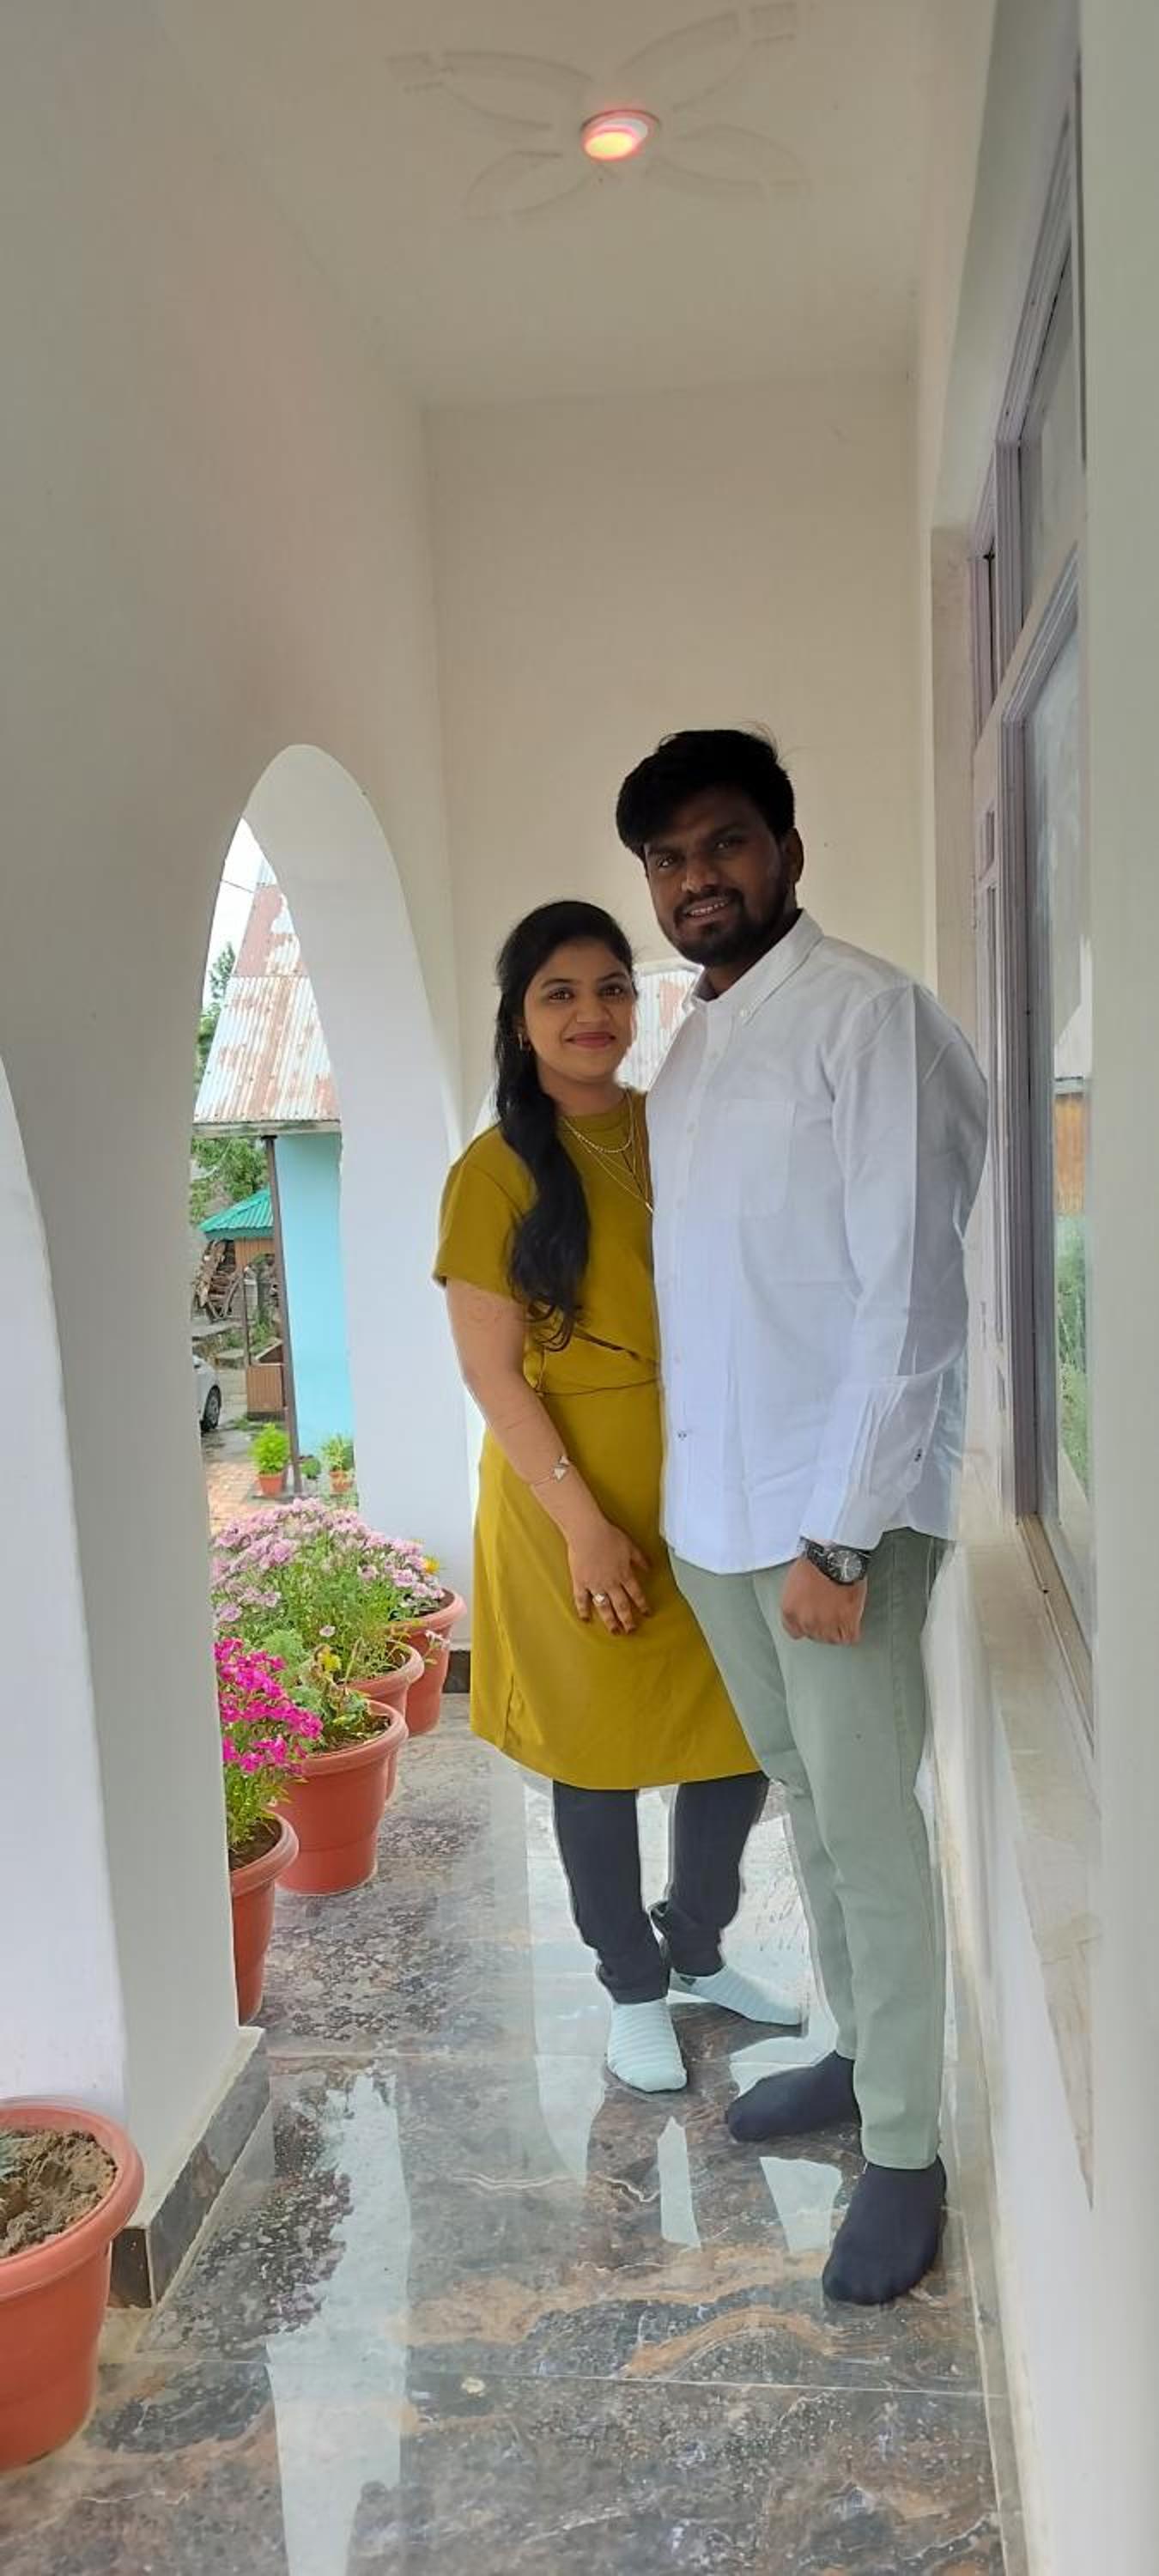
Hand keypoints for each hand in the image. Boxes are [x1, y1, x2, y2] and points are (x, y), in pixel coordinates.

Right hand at [568, 1517, 650, 1634]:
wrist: (588, 1532)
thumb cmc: (608, 1535)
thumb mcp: (630, 1546)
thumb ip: (640, 1559)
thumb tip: (650, 1567)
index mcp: (624, 1574)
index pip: (636, 1594)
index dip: (642, 1605)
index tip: (646, 1613)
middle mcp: (611, 1583)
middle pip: (622, 1606)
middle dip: (628, 1620)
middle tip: (631, 1630)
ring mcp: (595, 1585)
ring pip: (604, 1608)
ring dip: (610, 1621)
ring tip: (614, 1631)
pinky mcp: (580, 1582)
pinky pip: (582, 1600)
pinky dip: (583, 1610)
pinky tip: (586, 1619)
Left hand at [781, 1557, 866, 1646]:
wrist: (836, 1556)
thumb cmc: (816, 1562)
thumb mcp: (794, 1582)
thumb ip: (797, 1601)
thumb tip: (807, 1607)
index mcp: (789, 1611)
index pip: (795, 1632)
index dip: (806, 1624)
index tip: (813, 1618)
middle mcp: (805, 1621)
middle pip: (815, 1635)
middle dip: (822, 1625)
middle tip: (830, 1611)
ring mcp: (825, 1624)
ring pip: (831, 1639)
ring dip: (837, 1628)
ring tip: (841, 1614)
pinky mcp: (846, 1622)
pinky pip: (849, 1637)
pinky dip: (852, 1630)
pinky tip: (851, 1620)